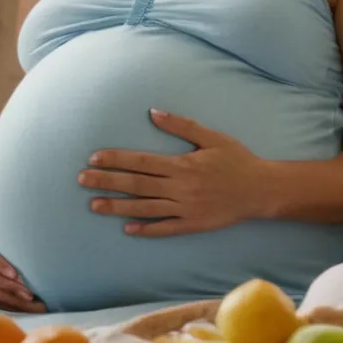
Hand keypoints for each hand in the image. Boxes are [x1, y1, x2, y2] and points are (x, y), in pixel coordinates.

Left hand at [79, 109, 269, 237]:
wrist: (261, 189)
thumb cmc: (237, 159)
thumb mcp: (213, 137)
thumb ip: (182, 125)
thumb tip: (153, 112)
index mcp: (183, 164)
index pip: (141, 161)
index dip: (116, 159)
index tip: (94, 158)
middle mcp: (180, 187)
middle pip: (136, 185)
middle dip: (107, 181)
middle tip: (81, 180)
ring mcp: (185, 208)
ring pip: (145, 208)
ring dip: (117, 207)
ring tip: (94, 205)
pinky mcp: (193, 224)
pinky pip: (165, 228)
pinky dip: (146, 229)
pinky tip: (127, 228)